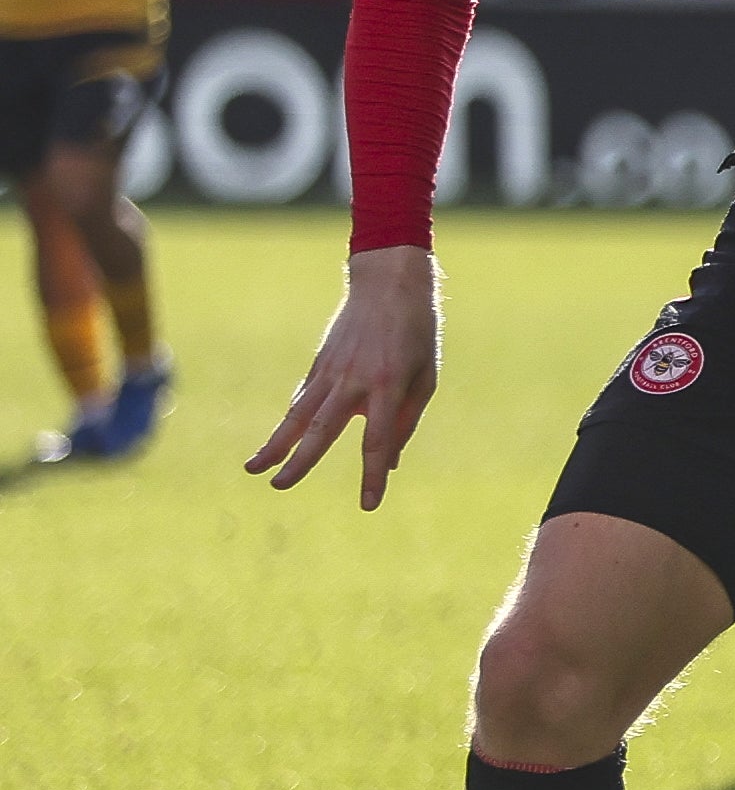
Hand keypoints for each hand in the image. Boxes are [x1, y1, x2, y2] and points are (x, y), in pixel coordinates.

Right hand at [248, 246, 438, 507]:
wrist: (389, 284)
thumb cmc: (416, 334)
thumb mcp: (426, 378)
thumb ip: (407, 421)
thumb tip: (388, 462)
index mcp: (389, 386)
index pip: (378, 440)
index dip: (373, 475)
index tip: (369, 505)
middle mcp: (354, 380)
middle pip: (323, 429)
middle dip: (300, 460)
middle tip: (279, 487)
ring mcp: (331, 370)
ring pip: (298, 414)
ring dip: (275, 442)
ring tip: (253, 469)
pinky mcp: (319, 363)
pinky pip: (303, 397)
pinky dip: (291, 421)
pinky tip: (279, 441)